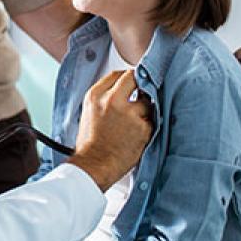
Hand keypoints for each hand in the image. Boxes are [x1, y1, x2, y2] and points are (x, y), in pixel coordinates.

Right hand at [66, 70, 152, 190]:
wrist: (94, 165)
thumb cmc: (90, 144)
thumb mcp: (88, 113)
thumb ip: (103, 99)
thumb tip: (121, 91)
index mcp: (95, 96)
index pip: (117, 75)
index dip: (127, 78)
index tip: (133, 81)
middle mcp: (111, 100)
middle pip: (133, 79)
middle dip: (140, 85)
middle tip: (143, 92)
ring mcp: (129, 113)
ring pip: (147, 102)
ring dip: (145, 110)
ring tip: (137, 123)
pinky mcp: (142, 127)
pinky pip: (152, 120)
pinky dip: (148, 126)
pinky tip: (138, 135)